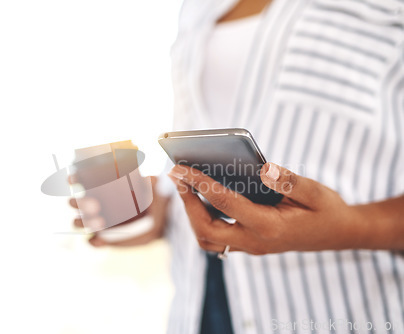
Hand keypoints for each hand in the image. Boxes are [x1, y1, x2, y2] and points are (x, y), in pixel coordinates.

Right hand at [69, 176, 169, 246]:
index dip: (73, 179)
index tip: (73, 179)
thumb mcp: (156, 189)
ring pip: (80, 222)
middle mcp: (96, 204)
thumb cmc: (155, 200)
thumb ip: (153, 182)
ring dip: (83, 223)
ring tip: (100, 223)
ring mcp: (99, 221)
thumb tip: (147, 178)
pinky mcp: (105, 238)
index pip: (81, 181)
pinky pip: (93, 242)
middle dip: (80, 204)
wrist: (163, 221)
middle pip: (76, 203)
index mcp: (104, 188)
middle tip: (96, 206)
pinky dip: (93, 242)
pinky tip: (99, 241)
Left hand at [168, 163, 369, 254]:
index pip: (225, 203)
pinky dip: (204, 220)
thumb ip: (290, 181)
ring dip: (192, 215)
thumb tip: (263, 168)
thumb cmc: (326, 210)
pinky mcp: (250, 244)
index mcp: (269, 226)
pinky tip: (203, 197)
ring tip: (185, 186)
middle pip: (206, 230)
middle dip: (187, 204)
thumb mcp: (316, 192)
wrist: (339, 234)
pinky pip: (217, 238)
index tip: (180, 167)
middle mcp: (255, 241)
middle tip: (176, 176)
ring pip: (208, 239)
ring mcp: (251, 246)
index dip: (200, 183)